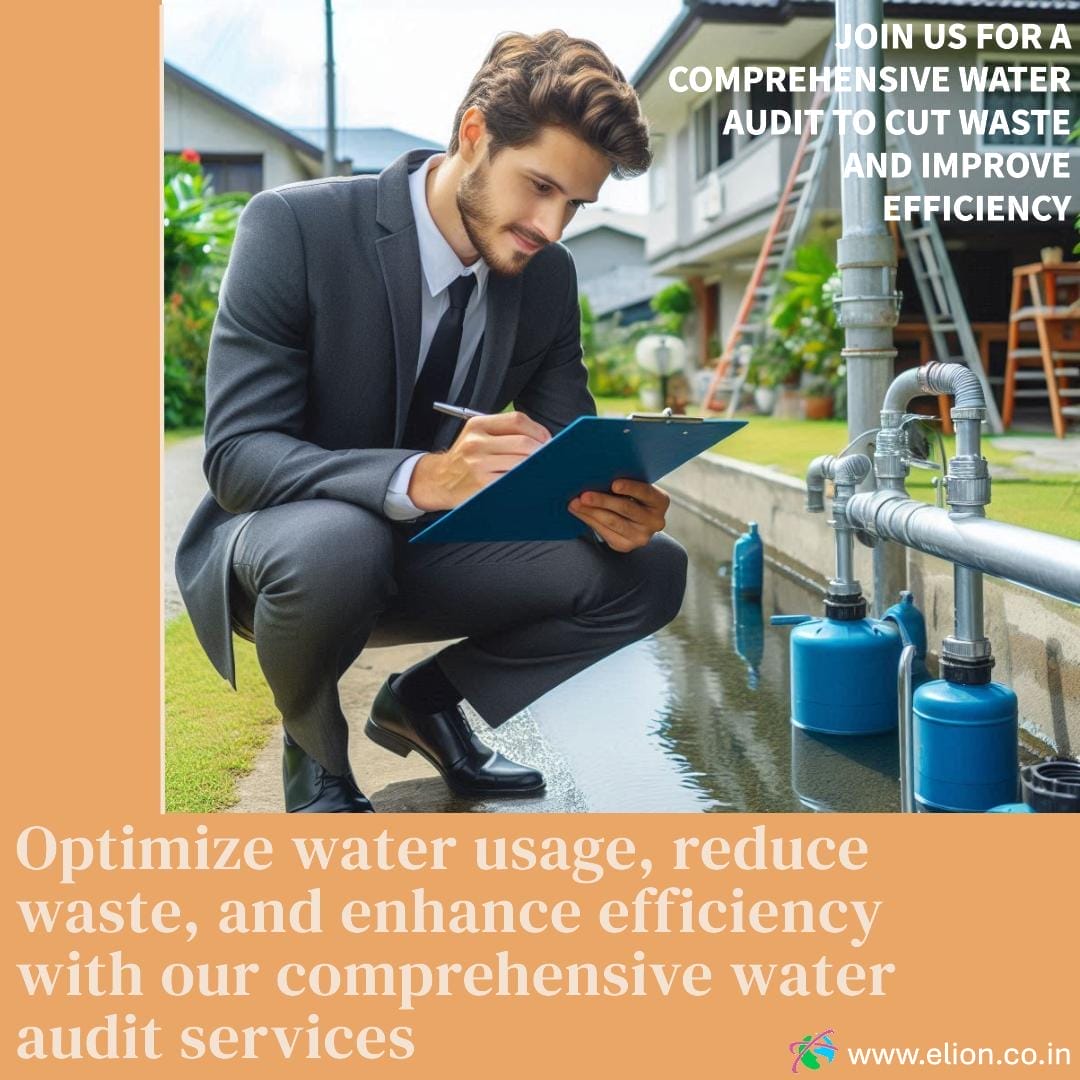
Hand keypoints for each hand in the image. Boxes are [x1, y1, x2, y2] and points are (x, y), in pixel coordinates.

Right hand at [408, 411, 550, 510]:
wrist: (438, 480)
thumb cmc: (464, 459)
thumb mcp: (476, 436)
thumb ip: (503, 432)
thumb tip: (542, 438)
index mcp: (478, 425)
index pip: (517, 420)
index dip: (538, 430)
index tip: (546, 441)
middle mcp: (477, 442)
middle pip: (523, 442)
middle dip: (541, 452)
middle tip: (547, 459)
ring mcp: (478, 464)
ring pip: (521, 462)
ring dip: (536, 467)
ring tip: (539, 470)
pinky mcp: (481, 484)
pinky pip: (512, 481)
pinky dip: (524, 481)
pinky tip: (527, 482)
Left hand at [568, 479, 669, 552]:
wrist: (636, 523)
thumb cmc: (632, 498)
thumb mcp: (635, 490)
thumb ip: (624, 483)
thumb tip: (597, 475)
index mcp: (660, 501)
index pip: (646, 492)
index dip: (630, 488)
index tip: (613, 484)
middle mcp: (655, 521)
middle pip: (626, 509)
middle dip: (603, 501)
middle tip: (584, 495)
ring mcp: (641, 536)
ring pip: (613, 522)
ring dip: (591, 512)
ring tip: (575, 503)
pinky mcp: (626, 546)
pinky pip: (605, 532)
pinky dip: (589, 520)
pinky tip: (579, 512)